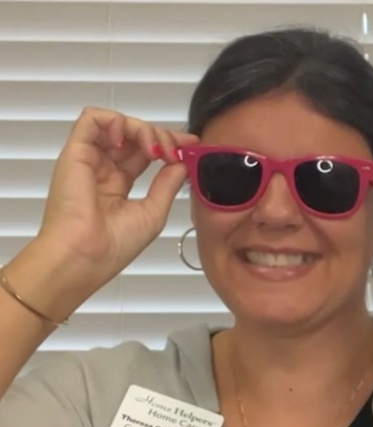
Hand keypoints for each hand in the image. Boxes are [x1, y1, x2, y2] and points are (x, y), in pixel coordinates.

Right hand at [35, 107, 194, 285]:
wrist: (86, 254)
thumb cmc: (116, 244)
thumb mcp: (153, 212)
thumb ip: (167, 184)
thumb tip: (182, 162)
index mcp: (118, 184)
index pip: (144, 152)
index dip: (168, 143)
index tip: (191, 143)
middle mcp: (103, 168)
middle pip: (134, 136)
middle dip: (161, 136)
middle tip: (174, 153)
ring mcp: (89, 159)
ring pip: (117, 124)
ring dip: (143, 129)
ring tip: (155, 151)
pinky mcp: (75, 151)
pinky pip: (92, 119)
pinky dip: (115, 121)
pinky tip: (129, 142)